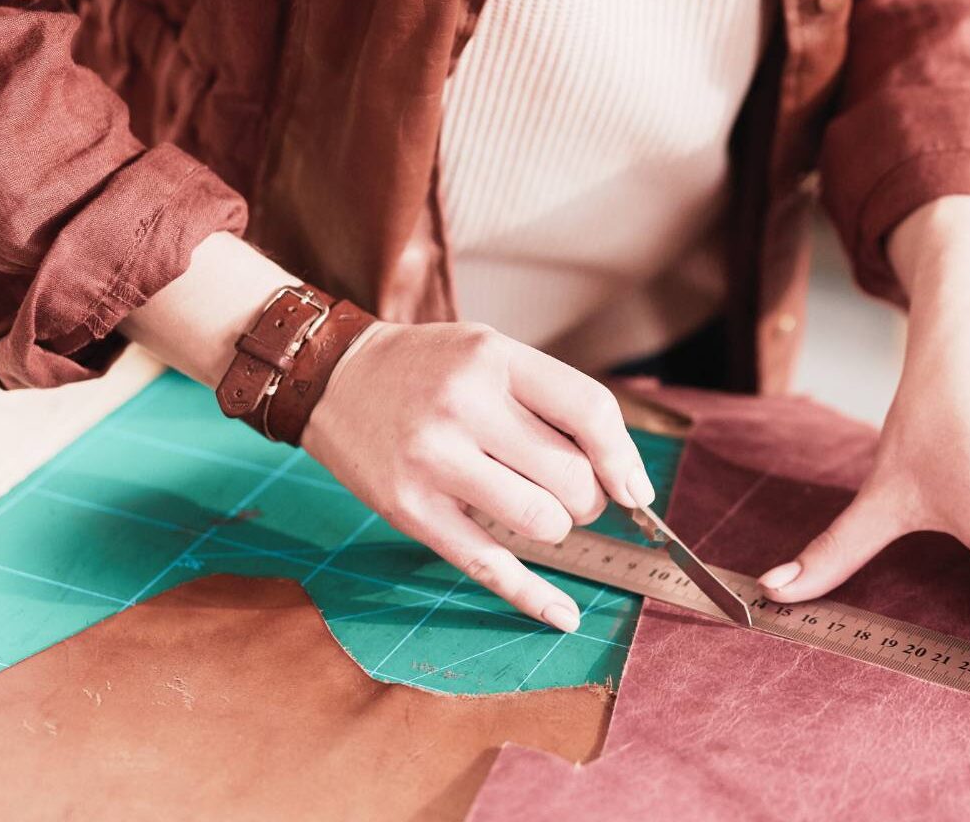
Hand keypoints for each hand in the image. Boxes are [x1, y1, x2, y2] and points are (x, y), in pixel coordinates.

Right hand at [303, 321, 655, 631]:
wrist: (334, 378)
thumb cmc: (428, 371)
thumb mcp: (489, 355)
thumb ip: (550, 401)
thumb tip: (624, 481)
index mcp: (495, 358)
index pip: (589, 411)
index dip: (623, 458)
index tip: (635, 491)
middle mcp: (464, 406)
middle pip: (570, 476)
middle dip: (586, 498)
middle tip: (567, 493)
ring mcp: (433, 460)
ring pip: (540, 521)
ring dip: (555, 527)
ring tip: (535, 511)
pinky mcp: (411, 509)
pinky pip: (488, 563)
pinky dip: (533, 596)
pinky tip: (563, 615)